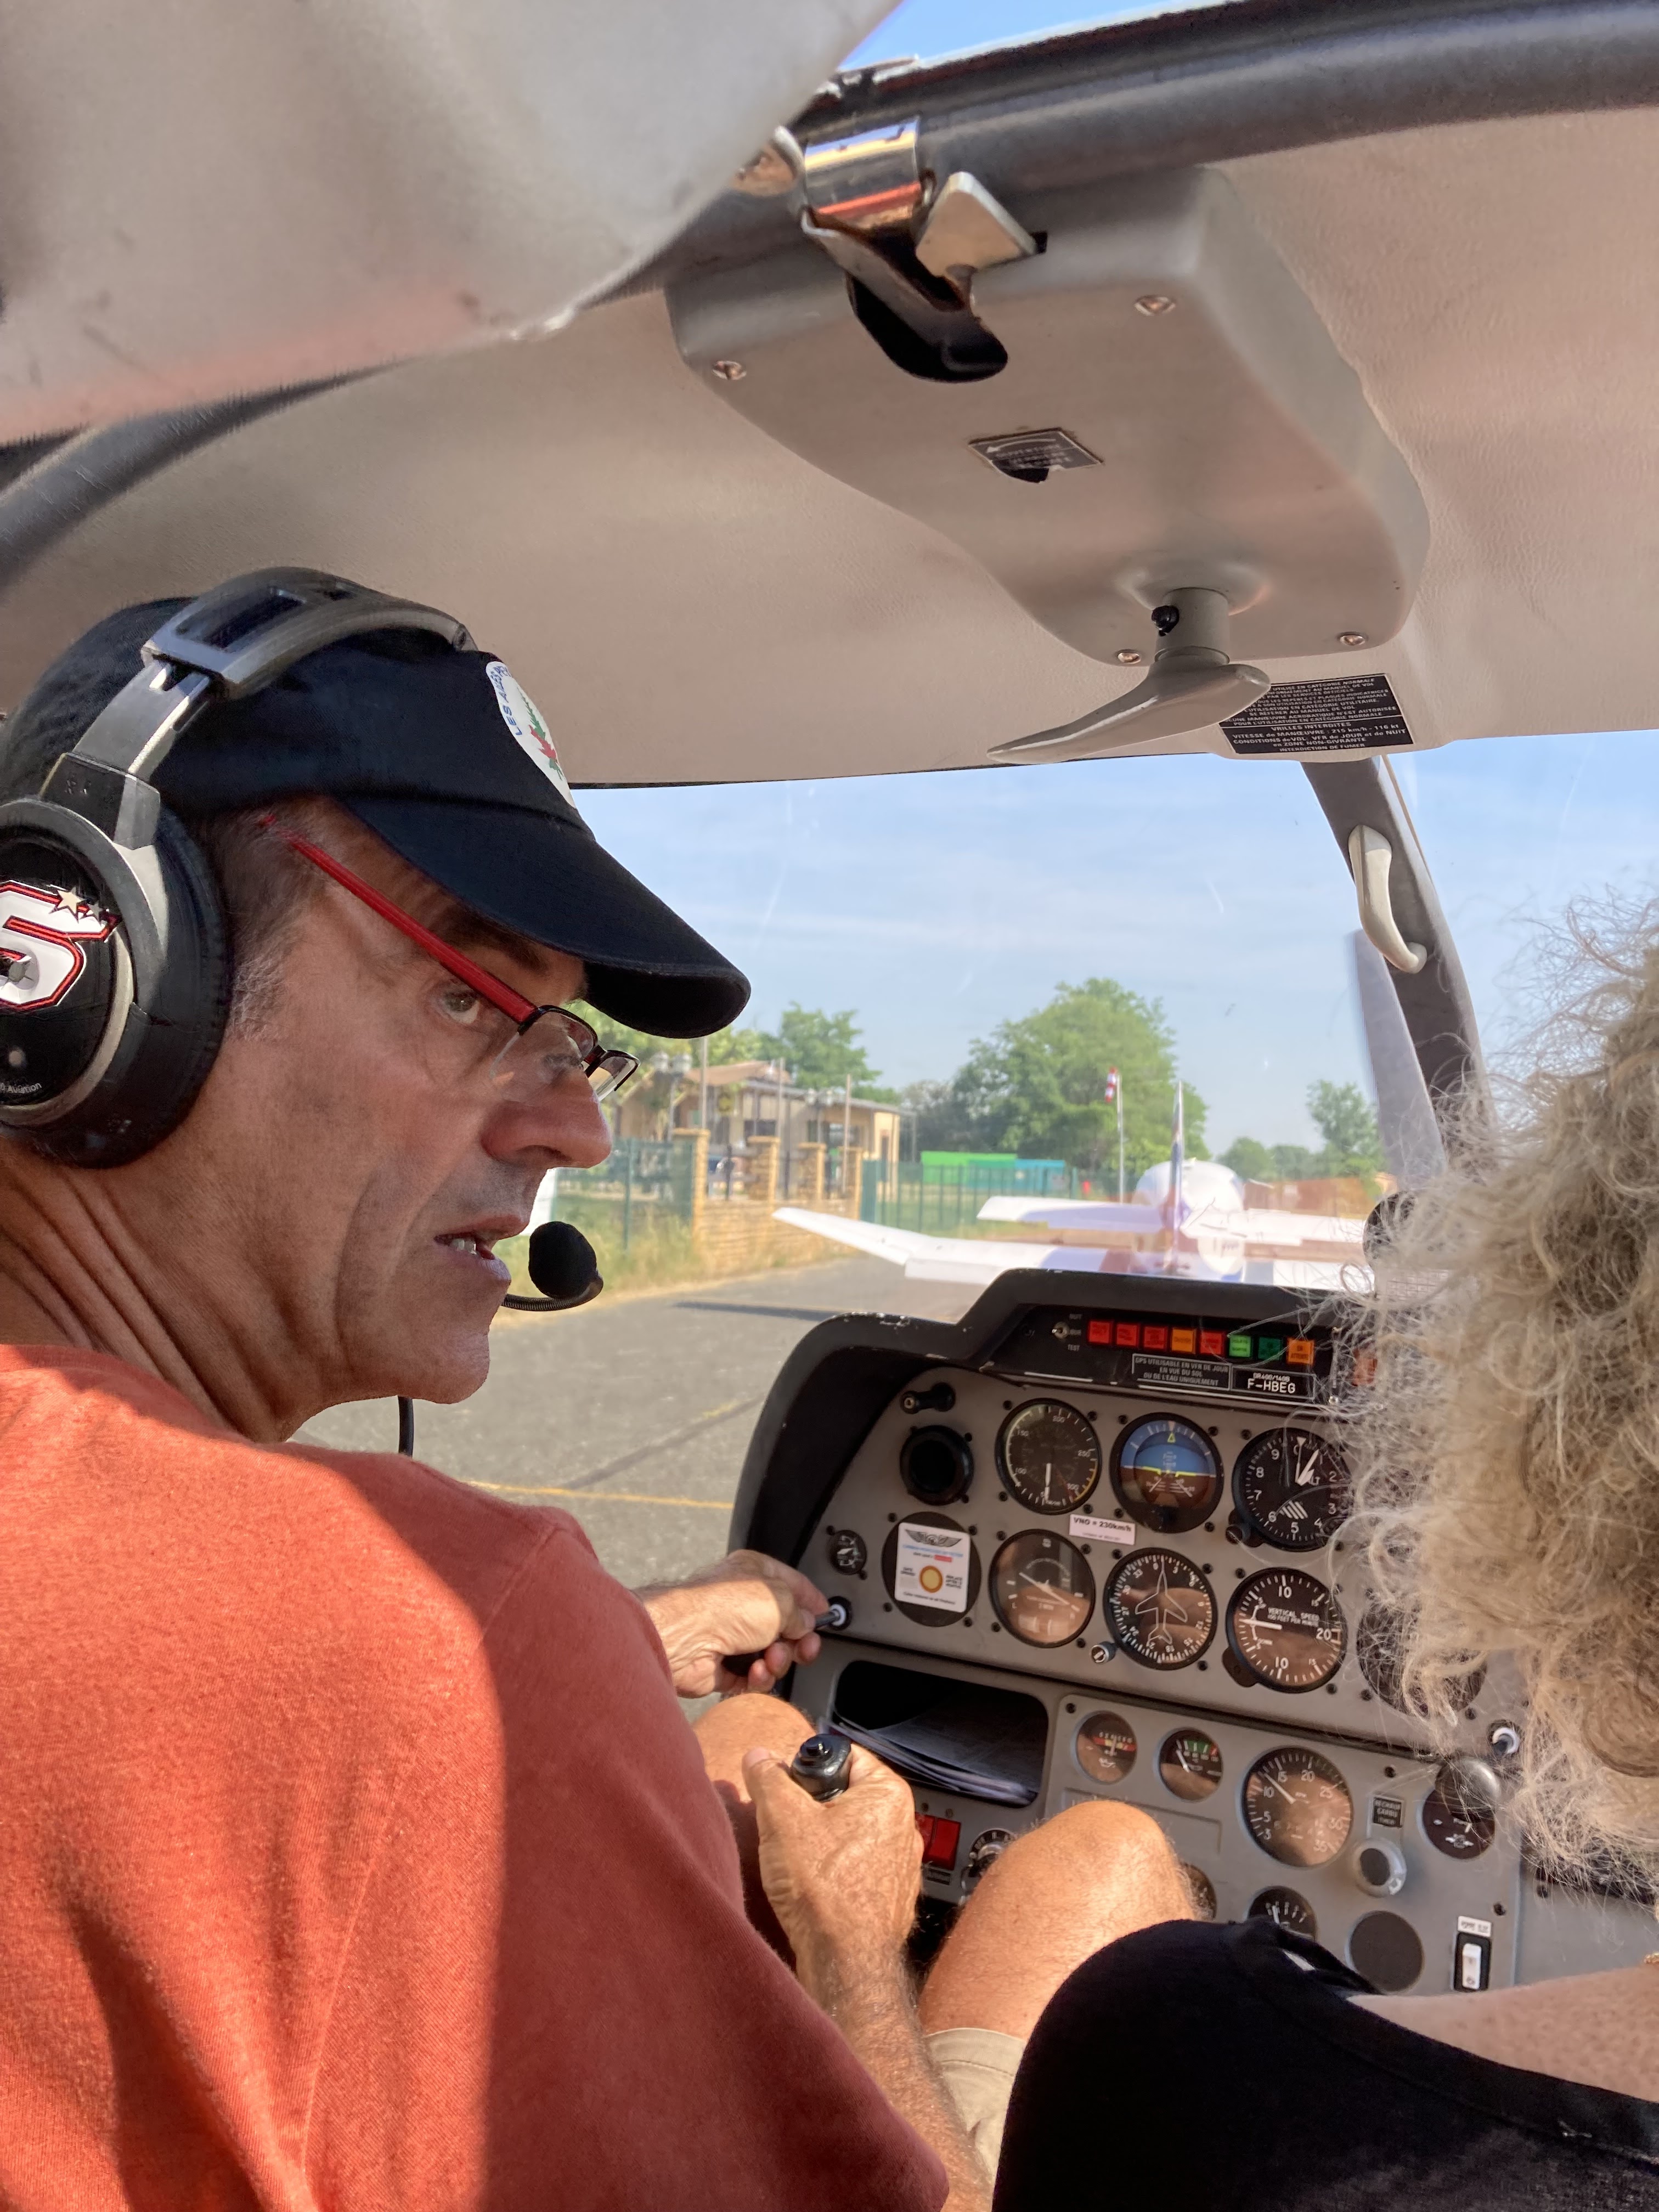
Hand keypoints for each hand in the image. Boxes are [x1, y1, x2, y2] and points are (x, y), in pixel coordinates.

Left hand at [637, 1549, 826, 1697]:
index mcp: (754, 1574)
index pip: (792, 1585)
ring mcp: (731, 1635)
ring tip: (770, 1657)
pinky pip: (753, 1677)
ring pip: (771, 1654)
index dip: (812, 1601)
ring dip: (777, 1660)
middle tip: (804, 1647)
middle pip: (785, 1626)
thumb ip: (801, 1613)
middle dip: (798, 1641)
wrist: (683, 1639)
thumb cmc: (724, 1608)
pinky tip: (754, 1671)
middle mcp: (742, 1603)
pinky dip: (758, 1677)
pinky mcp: (721, 1666)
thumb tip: (807, 1625)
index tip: (827, 1617)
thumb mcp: (780, 1600)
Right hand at [741, 1741, 921, 2000]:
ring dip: (820, 1841)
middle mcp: (904, 1825)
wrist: (845, 1962)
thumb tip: (759, 1758)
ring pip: (849, 1834)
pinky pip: (856, 1868)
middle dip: (810, 1807)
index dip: (806, 1766)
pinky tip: (813, 1888)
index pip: (843, 1756)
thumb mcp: (781, 1818)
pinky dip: (834, 1871)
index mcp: (888, 1794)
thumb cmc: (822, 1888)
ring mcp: (901, 1865)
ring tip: (796, 1861)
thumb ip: (769, 1779)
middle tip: (784, 1825)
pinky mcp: (891, 1898)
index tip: (783, 1787)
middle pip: (845, 1795)